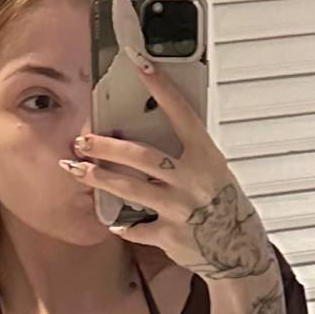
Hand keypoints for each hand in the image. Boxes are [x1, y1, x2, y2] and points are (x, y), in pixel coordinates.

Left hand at [60, 46, 274, 281]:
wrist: (238, 249)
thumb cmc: (222, 204)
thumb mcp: (212, 170)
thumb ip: (184, 152)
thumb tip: (148, 129)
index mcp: (206, 156)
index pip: (181, 114)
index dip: (160, 88)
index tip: (139, 64)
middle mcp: (193, 180)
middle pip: (141, 156)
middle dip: (106, 147)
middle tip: (82, 141)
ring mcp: (180, 209)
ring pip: (130, 189)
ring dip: (98, 178)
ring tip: (76, 169)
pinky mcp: (170, 235)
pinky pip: (137, 228)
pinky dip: (123, 225)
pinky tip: (113, 221)